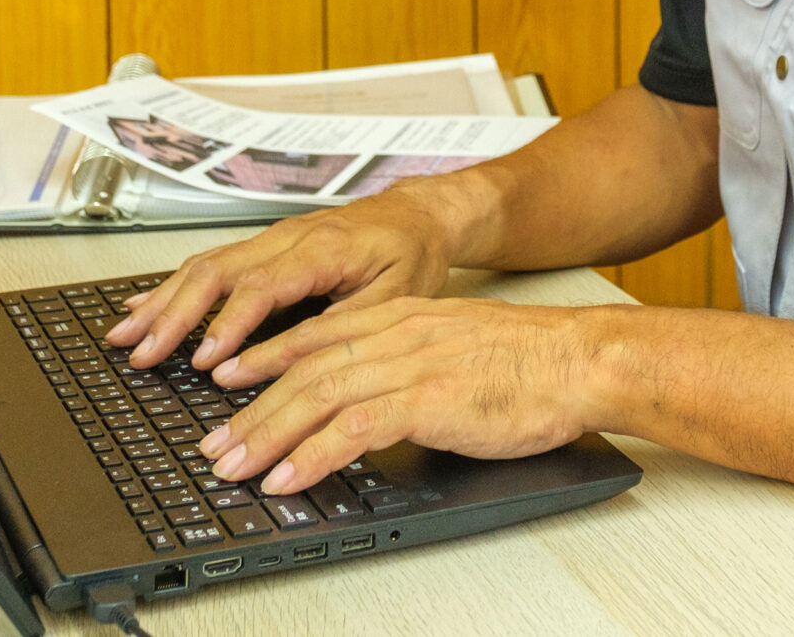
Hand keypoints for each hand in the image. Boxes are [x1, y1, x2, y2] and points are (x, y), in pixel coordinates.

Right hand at [103, 183, 474, 372]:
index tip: (203, 360)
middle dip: (173, 315)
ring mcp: (271, 240)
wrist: (420, 215)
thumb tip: (288, 363)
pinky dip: (173, 287)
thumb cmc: (412, 255)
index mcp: (320, 250)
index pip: (261, 287)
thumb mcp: (396, 297)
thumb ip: (342, 327)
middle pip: (216, 273)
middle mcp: (287, 239)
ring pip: (204, 266)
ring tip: (125, 336)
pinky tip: (144, 307)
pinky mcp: (265, 247)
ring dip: (162, 302)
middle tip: (140, 354)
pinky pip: (211, 263)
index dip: (228, 325)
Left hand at [196, 296, 617, 492]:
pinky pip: (353, 427)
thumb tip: (378, 397)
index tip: (228, 382)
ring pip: (317, 396)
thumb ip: (411, 361)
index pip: (316, 334)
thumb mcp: (455, 347)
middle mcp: (397, 333)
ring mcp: (409, 363)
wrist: (578, 360)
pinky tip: (290, 477)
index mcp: (402, 316)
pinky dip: (313, 455)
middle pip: (303, 369)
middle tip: (215, 445)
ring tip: (237, 468)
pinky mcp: (426, 398)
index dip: (264, 359)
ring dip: (268, 436)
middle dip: (251, 410)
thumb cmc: (528, 361)